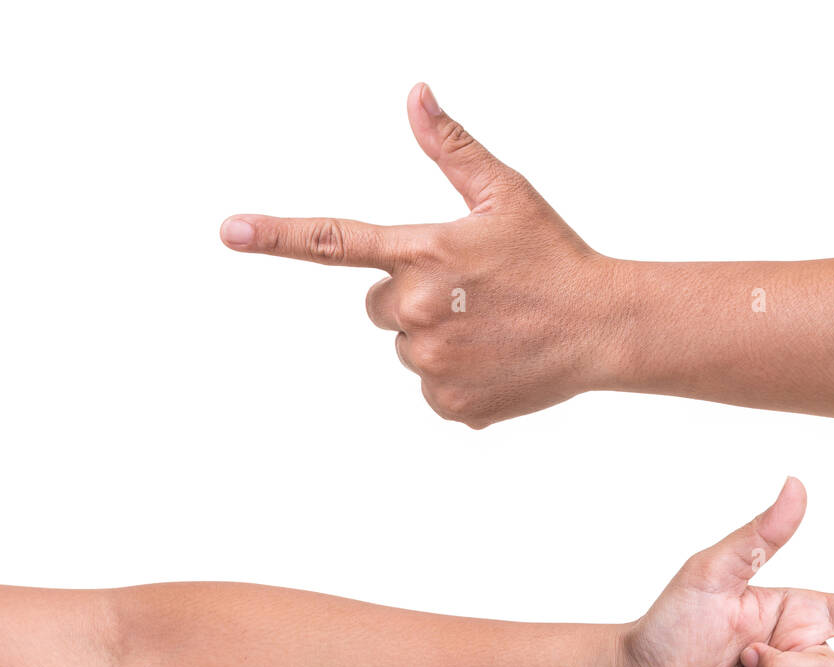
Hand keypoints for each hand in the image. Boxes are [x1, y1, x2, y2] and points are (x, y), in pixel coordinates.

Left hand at [220, 82, 616, 427]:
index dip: (277, 236)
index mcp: (425, 252)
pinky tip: (498, 361)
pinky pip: (431, 391)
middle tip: (473, 296)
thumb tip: (415, 95)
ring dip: (439, 340)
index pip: (336, 242)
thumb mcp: (506, 194)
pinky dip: (458, 379)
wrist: (604, 327)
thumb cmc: (554, 256)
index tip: (229, 231)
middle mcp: (419, 309)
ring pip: (408, 349)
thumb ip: (452, 148)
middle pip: (380, 308)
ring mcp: (433, 362)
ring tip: (493, 330)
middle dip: (414, 300)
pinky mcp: (450, 404)